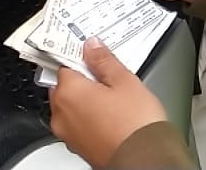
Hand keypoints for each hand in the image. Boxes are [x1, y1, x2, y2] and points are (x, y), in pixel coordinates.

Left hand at [49, 37, 168, 168]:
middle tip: (107, 77)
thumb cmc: (136, 125)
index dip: (82, 58)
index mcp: (68, 92)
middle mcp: (61, 114)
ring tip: (113, 99)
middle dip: (83, 80)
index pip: (64, 64)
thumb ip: (104, 60)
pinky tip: (111, 116)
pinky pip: (78, 124)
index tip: (94, 56)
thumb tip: (92, 47)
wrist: (144, 160)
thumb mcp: (124, 80)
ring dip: (85, 100)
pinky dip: (89, 118)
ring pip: (71, 107)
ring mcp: (67, 134)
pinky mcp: (77, 147)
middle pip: (65, 86)